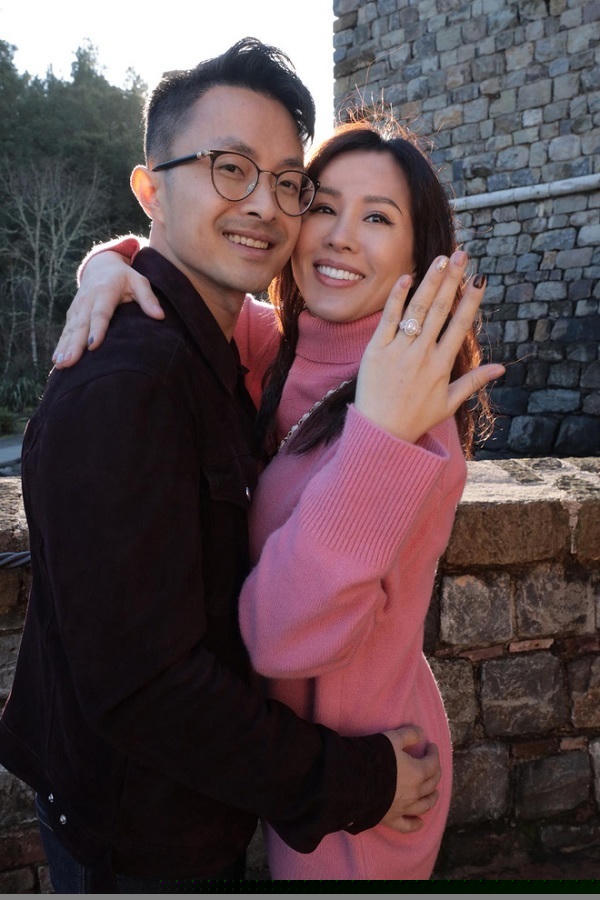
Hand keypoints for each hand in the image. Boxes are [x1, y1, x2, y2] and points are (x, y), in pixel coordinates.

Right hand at [52, 251, 163, 367]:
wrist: (101, 266)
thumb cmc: (125, 278)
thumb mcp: (139, 281)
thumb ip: (148, 298)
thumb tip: (160, 316)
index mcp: (104, 292)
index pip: (100, 313)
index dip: (96, 330)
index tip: (93, 346)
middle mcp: (87, 300)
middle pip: (81, 325)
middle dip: (74, 344)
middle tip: (70, 361)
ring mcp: (77, 308)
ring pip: (71, 330)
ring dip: (65, 347)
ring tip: (62, 364)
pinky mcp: (72, 315)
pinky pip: (66, 331)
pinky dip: (61, 345)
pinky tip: (58, 361)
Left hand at [355, 251, 504, 443]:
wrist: (378, 432)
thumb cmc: (414, 418)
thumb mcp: (449, 402)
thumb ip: (474, 382)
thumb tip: (500, 369)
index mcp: (442, 365)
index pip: (460, 325)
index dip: (471, 300)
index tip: (480, 278)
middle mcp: (422, 354)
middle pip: (441, 309)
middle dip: (453, 280)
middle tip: (462, 255)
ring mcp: (398, 350)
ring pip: (417, 309)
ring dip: (431, 282)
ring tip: (441, 259)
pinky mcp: (375, 350)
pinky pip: (388, 318)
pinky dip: (397, 297)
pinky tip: (407, 277)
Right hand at [381, 726, 440, 832]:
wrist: (353, 781)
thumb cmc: (374, 757)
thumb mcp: (392, 738)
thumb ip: (409, 734)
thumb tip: (421, 733)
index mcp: (417, 772)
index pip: (433, 763)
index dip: (434, 753)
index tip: (431, 746)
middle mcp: (414, 792)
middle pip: (431, 784)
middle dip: (435, 773)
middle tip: (433, 766)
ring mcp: (404, 807)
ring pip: (425, 805)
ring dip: (432, 798)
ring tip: (434, 793)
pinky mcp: (391, 818)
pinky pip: (407, 825)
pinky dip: (415, 824)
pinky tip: (420, 823)